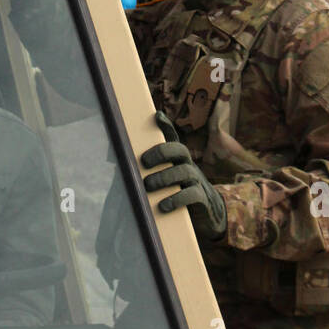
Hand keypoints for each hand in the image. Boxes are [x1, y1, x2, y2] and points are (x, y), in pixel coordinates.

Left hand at [140, 111, 227, 240]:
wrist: (207, 212)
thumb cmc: (178, 191)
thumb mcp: (166, 178)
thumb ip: (147, 168)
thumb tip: (120, 157)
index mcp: (178, 158)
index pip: (173, 138)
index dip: (166, 126)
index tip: (157, 116)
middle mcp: (188, 164)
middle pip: (180, 150)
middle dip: (162, 152)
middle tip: (144, 162)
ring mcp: (197, 180)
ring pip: (184, 171)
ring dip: (164, 177)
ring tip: (148, 186)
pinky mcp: (202, 198)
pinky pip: (192, 195)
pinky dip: (177, 199)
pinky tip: (163, 206)